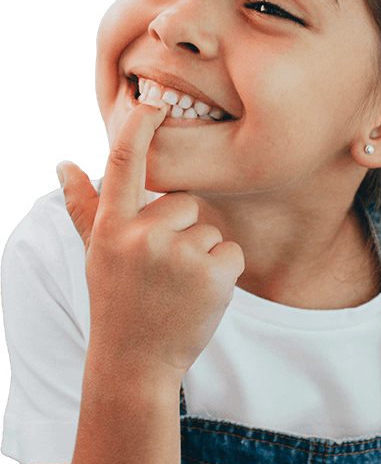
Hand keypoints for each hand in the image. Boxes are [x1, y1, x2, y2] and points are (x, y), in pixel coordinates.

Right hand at [57, 100, 244, 382]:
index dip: (139, 128)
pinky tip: (199, 297)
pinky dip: (223, 273)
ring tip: (177, 289)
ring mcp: (177, 255)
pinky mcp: (212, 274)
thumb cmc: (116, 303)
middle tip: (162, 272)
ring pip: (210, 230)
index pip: (124, 165)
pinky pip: (231, 252)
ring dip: (201, 256)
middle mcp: (142, 236)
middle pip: (185, 202)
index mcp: (112, 227)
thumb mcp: (95, 255)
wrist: (134, 364)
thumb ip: (85, 209)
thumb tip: (65, 164)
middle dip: (181, 231)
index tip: (153, 99)